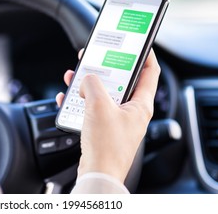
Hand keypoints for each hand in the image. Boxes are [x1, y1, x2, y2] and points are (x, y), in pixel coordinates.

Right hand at [56, 49, 159, 182]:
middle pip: (121, 81)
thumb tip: (87, 79)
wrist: (98, 174)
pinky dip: (81, 101)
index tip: (137, 43)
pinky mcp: (104, 128)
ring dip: (88, 84)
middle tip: (94, 58)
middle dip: (105, 67)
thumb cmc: (106, 146)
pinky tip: (67, 99)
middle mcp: (131, 111)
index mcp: (140, 104)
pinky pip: (93, 108)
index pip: (150, 72)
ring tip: (75, 77)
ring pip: (104, 94)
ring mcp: (117, 120)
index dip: (145, 54)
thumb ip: (93, 84)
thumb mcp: (99, 105)